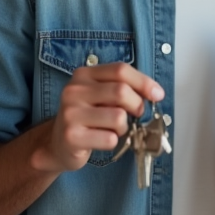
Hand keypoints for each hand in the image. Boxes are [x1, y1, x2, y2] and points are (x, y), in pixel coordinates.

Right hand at [32, 62, 163, 173]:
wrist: (57, 144)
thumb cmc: (87, 118)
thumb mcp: (100, 96)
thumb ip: (123, 88)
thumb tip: (155, 93)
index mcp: (83, 75)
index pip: (120, 70)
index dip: (144, 82)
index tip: (157, 95)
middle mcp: (74, 91)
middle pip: (121, 92)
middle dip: (137, 106)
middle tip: (136, 115)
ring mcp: (70, 113)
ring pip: (118, 117)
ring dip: (123, 128)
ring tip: (112, 130)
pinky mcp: (72, 136)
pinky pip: (110, 139)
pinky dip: (113, 142)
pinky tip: (100, 140)